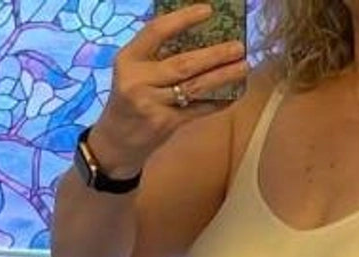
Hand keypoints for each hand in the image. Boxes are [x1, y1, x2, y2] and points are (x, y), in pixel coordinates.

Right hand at [96, 3, 248, 169]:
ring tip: (243, 67)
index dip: (183, 19)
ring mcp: (152, 104)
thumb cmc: (130, 99)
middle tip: (239, 47)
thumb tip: (200, 36)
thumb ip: (157, 56)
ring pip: (194, 87)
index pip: (156, 31)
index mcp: (128, 59)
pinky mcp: (166, 124)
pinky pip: (199, 110)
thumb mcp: (133, 72)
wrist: (115, 141)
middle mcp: (138, 80)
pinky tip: (234, 94)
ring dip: (223, 77)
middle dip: (215, 55)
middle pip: (183, 63)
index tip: (207, 10)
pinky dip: (219, 102)